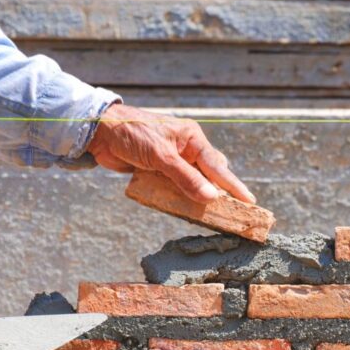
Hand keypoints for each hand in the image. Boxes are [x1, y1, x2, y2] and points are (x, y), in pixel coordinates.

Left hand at [88, 103, 255, 204]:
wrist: (99, 133)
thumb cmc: (132, 134)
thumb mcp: (161, 156)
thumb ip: (186, 178)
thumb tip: (210, 198)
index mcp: (192, 138)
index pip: (218, 166)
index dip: (233, 185)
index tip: (249, 201)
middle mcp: (186, 148)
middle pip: (210, 175)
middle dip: (221, 193)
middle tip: (236, 213)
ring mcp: (173, 160)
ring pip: (194, 182)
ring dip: (201, 197)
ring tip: (217, 216)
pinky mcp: (159, 170)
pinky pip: (177, 187)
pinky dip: (182, 198)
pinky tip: (189, 209)